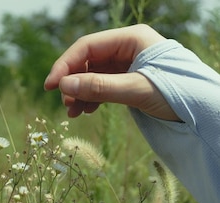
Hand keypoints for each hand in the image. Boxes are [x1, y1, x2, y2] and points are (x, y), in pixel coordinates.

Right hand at [44, 24, 179, 120]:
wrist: (202, 110)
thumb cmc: (176, 94)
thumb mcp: (136, 90)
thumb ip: (100, 87)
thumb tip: (64, 86)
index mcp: (131, 39)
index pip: (87, 47)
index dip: (65, 65)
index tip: (51, 86)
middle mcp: (127, 48)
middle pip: (87, 61)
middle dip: (73, 83)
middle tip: (65, 104)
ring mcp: (127, 64)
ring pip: (92, 75)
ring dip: (80, 93)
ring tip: (73, 112)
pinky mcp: (128, 80)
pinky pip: (102, 86)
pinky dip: (91, 98)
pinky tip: (86, 111)